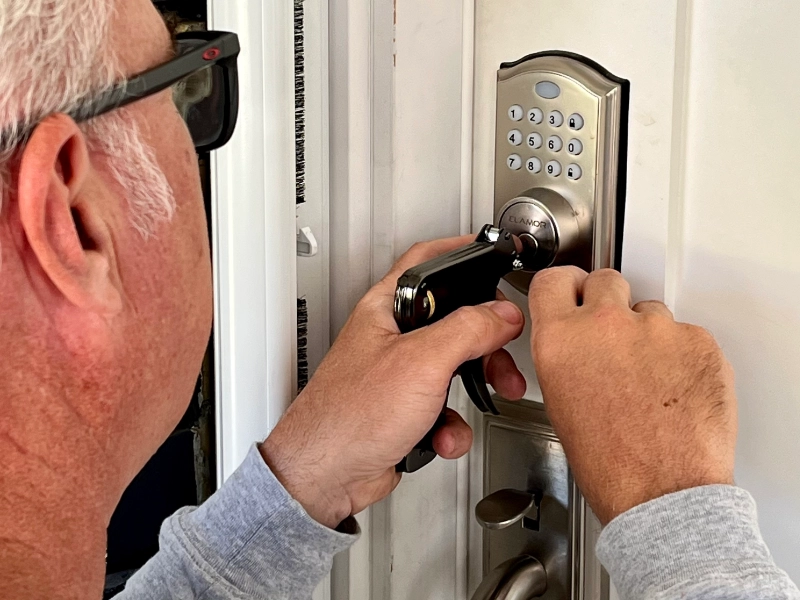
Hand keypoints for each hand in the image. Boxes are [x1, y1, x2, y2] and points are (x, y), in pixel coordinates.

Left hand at [261, 236, 526, 527]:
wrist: (325, 477)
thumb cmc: (348, 418)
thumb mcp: (420, 362)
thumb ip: (468, 330)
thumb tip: (501, 313)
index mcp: (386, 309)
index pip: (427, 262)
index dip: (460, 251)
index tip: (490, 253)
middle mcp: (391, 337)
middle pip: (454, 320)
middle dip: (486, 340)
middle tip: (504, 352)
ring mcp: (398, 375)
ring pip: (455, 368)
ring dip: (477, 386)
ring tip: (489, 396)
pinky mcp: (405, 411)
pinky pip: (445, 408)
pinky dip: (450, 425)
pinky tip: (441, 435)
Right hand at [529, 267, 736, 524]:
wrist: (661, 490)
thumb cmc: (610, 461)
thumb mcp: (559, 400)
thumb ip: (564, 354)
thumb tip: (575, 341)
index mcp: (561, 339)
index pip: (554, 280)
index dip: (565, 286)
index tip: (573, 290)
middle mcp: (605, 324)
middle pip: (606, 280)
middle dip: (609, 302)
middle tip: (614, 334)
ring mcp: (655, 329)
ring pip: (650, 310)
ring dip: (648, 334)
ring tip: (649, 379)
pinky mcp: (697, 340)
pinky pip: (685, 334)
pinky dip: (681, 355)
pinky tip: (675, 388)